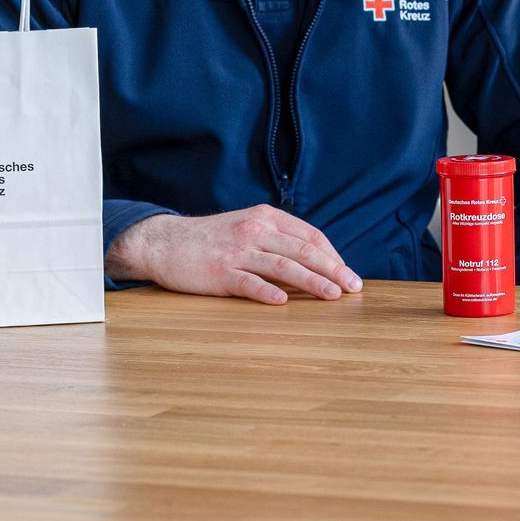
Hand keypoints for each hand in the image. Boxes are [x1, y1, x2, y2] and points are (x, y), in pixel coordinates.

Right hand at [107, 208, 362, 303]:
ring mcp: (237, 252)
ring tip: (333, 295)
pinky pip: (248, 283)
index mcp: (266, 218)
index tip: (348, 273)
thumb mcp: (247, 226)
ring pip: (283, 266)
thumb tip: (314, 260)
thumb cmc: (212, 239)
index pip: (309, 235)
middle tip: (354, 287)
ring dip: (312, 281)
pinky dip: (267, 292)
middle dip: (333, 269)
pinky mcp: (219, 273)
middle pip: (303, 251)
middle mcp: (255, 231)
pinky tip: (284, 302)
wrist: (165, 242)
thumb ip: (277, 238)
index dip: (333, 255)